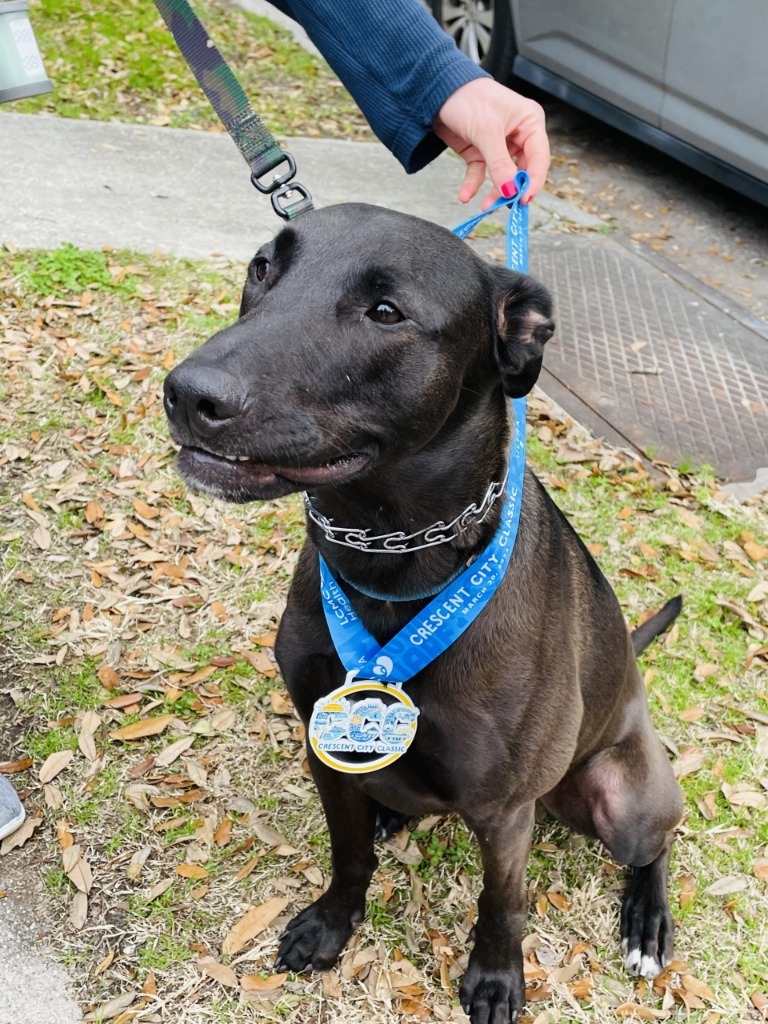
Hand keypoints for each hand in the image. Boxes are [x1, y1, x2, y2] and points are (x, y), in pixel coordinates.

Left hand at [434, 77, 549, 206]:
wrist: (437, 90)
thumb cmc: (468, 98)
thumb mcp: (486, 132)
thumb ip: (499, 164)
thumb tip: (510, 191)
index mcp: (529, 122)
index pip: (539, 158)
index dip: (534, 181)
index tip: (524, 200)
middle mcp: (518, 134)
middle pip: (522, 170)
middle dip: (511, 189)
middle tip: (503, 205)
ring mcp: (499, 145)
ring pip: (501, 176)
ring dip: (493, 191)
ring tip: (484, 205)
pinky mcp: (480, 151)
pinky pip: (480, 173)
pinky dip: (473, 185)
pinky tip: (465, 195)